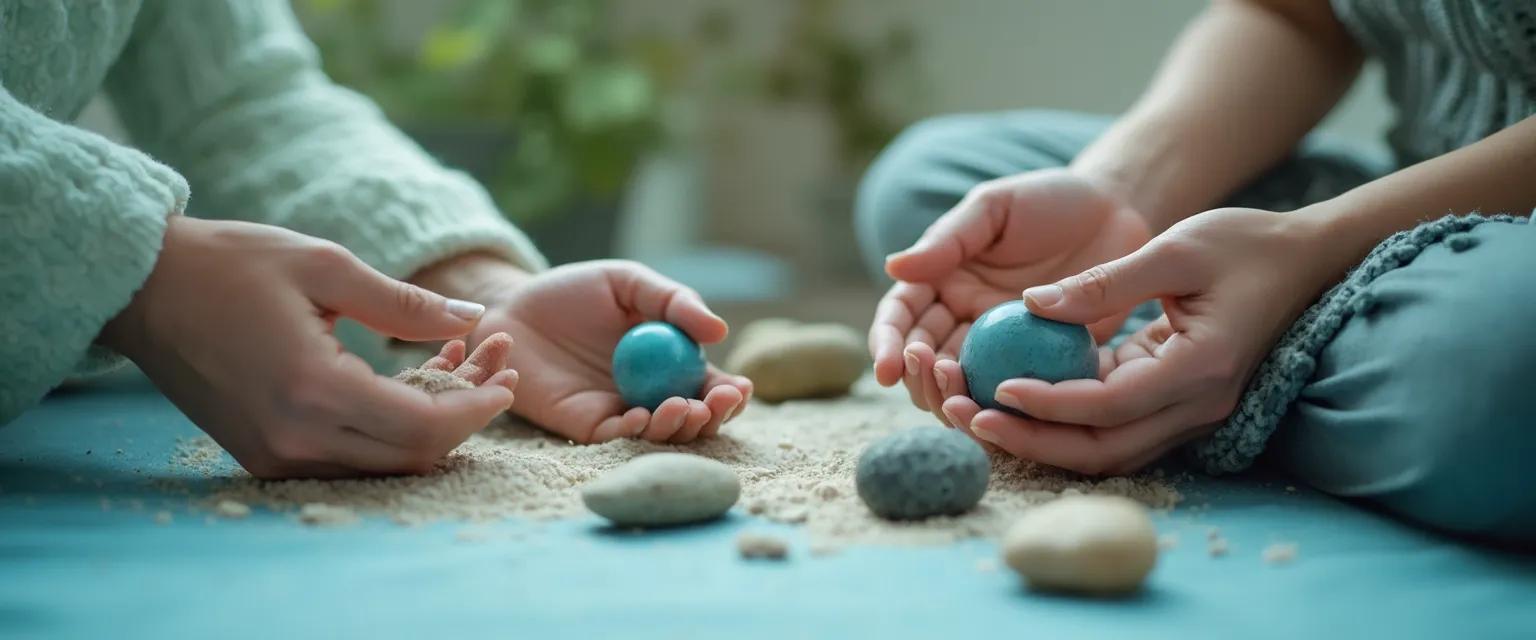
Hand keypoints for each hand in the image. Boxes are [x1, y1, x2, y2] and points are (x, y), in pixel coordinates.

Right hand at [100, 218, 517, 478]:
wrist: (144, 288)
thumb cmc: (231, 265)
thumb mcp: (326, 267)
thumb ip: (405, 303)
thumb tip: (475, 321)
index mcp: (312, 390)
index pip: (424, 427)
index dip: (478, 410)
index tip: (508, 380)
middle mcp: (294, 438)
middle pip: (411, 457)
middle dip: (465, 419)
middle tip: (496, 374)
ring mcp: (275, 455)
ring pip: (384, 464)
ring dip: (431, 426)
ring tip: (459, 369)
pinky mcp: (264, 455)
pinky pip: (349, 458)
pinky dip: (389, 429)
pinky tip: (410, 383)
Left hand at [443, 259, 752, 443]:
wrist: (511, 308)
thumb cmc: (573, 291)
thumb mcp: (628, 282)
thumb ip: (673, 301)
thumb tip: (720, 331)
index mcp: (671, 361)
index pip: (710, 386)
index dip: (729, 394)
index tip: (737, 389)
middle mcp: (651, 393)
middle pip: (693, 418)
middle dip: (711, 418)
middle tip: (711, 405)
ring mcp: (620, 412)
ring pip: (660, 435)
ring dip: (676, 428)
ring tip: (679, 406)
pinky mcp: (586, 426)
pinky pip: (616, 439)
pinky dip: (633, 433)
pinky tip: (640, 417)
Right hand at [868, 169, 1151, 423]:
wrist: (1118, 211)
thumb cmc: (1050, 200)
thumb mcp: (995, 207)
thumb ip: (948, 239)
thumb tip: (893, 268)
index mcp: (941, 283)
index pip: (902, 317)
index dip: (889, 344)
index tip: (888, 368)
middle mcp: (963, 320)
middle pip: (924, 362)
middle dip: (919, 380)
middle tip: (938, 377)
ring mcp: (1002, 349)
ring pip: (963, 388)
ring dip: (953, 402)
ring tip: (960, 401)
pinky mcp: (1044, 366)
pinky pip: (1018, 396)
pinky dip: (1004, 412)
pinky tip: (1005, 416)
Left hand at [934, 207, 1337, 474]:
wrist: (1307, 260)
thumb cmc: (1245, 243)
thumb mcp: (1176, 248)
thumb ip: (1104, 282)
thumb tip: (1031, 306)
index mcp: (1200, 367)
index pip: (1109, 405)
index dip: (1048, 404)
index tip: (994, 388)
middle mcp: (1198, 405)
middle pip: (1104, 450)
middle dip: (1032, 441)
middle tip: (968, 419)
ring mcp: (1192, 412)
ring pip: (1108, 451)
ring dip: (1045, 442)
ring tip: (981, 418)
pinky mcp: (1179, 403)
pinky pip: (1117, 429)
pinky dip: (1069, 426)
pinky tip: (1021, 403)